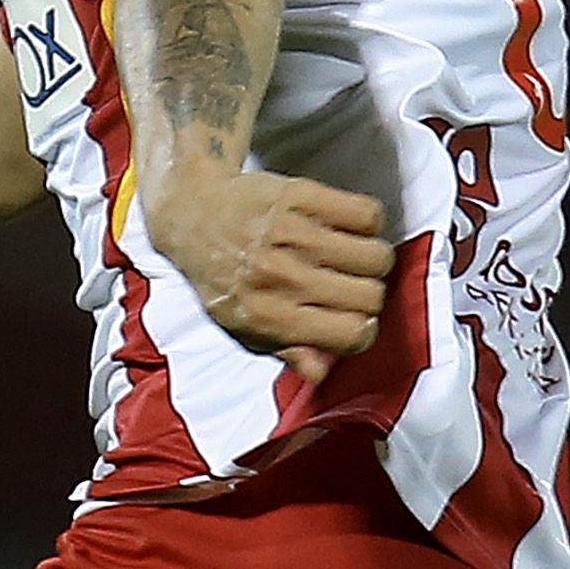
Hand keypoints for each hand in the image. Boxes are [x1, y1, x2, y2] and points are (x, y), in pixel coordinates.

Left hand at [141, 158, 389, 360]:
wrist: (193, 214)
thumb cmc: (221, 275)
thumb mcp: (242, 327)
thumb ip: (285, 350)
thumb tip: (320, 372)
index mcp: (266, 316)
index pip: (351, 334)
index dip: (362, 331)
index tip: (356, 321)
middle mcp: (278, 276)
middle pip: (370, 296)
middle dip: (369, 295)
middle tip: (350, 287)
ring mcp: (290, 234)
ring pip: (376, 256)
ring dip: (371, 259)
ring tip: (349, 259)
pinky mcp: (300, 196)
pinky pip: (368, 215)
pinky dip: (366, 222)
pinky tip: (345, 229)